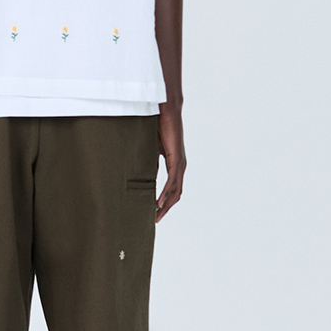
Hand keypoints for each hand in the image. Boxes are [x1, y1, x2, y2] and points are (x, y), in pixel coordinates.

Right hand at [154, 103, 185, 221]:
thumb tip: (149, 175)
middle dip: (166, 208)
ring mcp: (180, 163)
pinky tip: (158, 203)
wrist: (167, 111)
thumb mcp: (154, 149)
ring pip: (175, 191)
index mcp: (176, 164)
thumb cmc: (160, 126)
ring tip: (156, 215)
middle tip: (156, 220)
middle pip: (176, 194)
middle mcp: (180, 166)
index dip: (166, 201)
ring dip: (166, 205)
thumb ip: (153, 162)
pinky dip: (165, 194)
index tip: (156, 211)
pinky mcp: (176, 159)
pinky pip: (172, 181)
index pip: (173, 188)